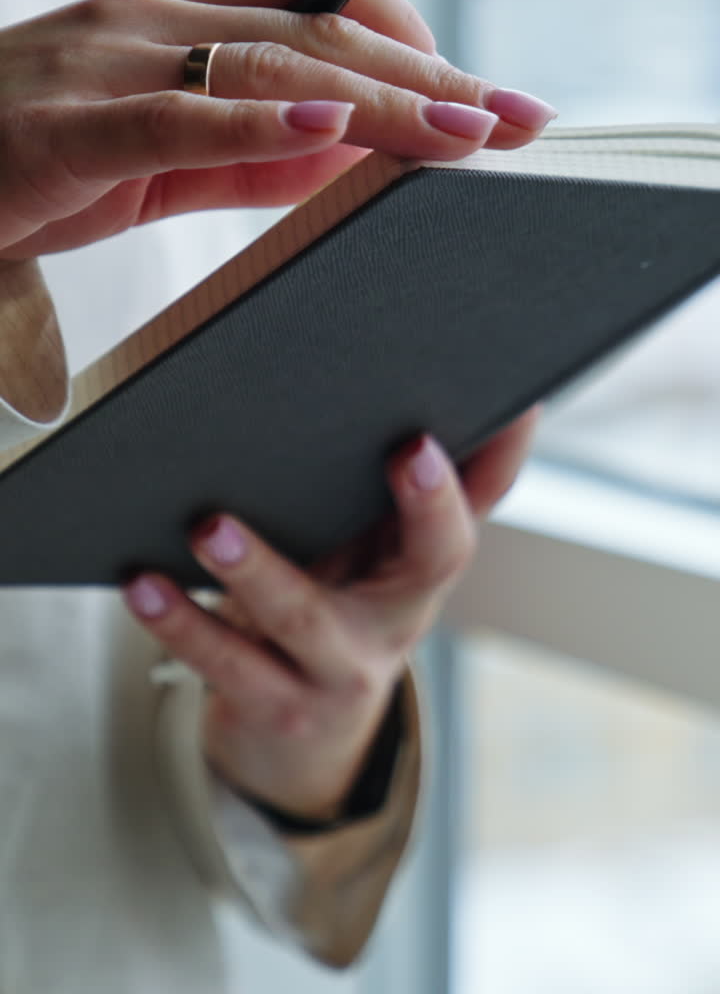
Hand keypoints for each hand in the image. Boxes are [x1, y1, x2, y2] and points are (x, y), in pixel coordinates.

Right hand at [0, 0, 555, 258]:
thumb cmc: (30, 160)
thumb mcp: (162, 158)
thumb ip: (251, 155)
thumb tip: (355, 157)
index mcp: (177, 19)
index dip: (411, 33)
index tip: (483, 94)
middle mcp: (151, 19)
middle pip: (320, 26)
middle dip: (430, 72)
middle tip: (519, 116)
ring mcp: (105, 61)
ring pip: (268, 61)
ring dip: (379, 97)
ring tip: (466, 130)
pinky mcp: (63, 125)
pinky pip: (171, 115)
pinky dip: (255, 121)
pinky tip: (331, 131)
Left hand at [124, 411, 537, 820]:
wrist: (304, 737)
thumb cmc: (337, 613)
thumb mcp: (373, 561)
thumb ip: (395, 496)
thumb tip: (421, 392)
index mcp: (424, 568)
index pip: (485, 501)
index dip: (505, 458)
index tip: (514, 403)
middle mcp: (401, 618)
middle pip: (437, 561)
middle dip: (431, 504)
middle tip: (412, 449)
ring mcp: (342, 668)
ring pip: (306, 617)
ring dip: (258, 568)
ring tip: (211, 527)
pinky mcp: (277, 704)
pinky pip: (227, 663)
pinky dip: (182, 624)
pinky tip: (145, 586)